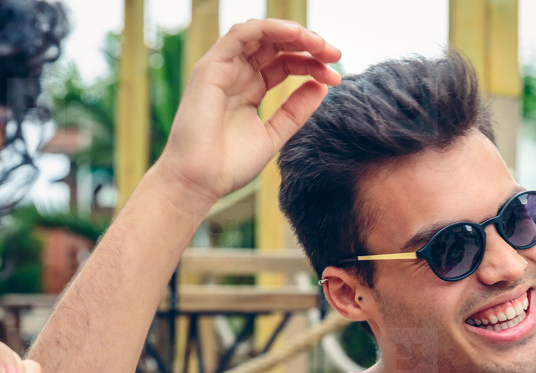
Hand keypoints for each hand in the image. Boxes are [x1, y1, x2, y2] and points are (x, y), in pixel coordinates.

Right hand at [155, 18, 341, 214]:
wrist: (200, 181)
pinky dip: (268, 28)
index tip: (336, 77)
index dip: (312, 64)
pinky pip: (240, 35)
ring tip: (319, 44)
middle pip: (276, 45)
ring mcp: (223, 68)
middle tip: (335, 55)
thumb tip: (322, 86)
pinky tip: (294, 33)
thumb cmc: (230, 165)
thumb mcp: (274, 134)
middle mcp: (237, 74)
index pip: (285, 64)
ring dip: (292, 33)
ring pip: (261, 34)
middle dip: (308, 45)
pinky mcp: (210, 67)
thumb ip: (296, 111)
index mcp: (250, 89)